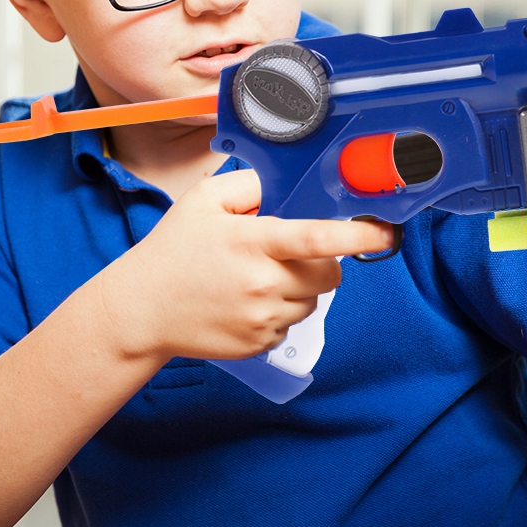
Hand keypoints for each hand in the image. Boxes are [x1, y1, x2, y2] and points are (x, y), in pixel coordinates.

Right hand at [98, 169, 394, 362]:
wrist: (141, 310)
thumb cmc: (173, 251)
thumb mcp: (206, 200)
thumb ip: (252, 183)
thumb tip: (291, 182)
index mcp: (254, 242)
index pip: (318, 239)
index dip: (357, 236)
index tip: (385, 232)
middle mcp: (263, 283)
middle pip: (329, 273)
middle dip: (322, 260)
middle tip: (289, 252)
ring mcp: (263, 318)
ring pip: (314, 300)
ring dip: (301, 287)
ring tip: (258, 276)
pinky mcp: (260, 344)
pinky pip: (293, 323)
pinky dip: (281, 310)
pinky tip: (247, 300)